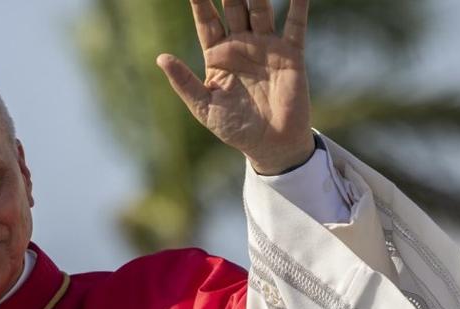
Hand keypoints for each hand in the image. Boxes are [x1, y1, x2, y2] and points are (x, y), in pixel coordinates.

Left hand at [158, 0, 314, 174]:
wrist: (270, 145)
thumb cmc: (233, 127)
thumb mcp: (203, 106)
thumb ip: (184, 82)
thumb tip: (161, 58)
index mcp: (217, 55)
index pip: (206, 20)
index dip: (199, 1)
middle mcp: (241, 45)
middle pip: (233, 7)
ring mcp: (266, 47)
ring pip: (261, 10)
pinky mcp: (290, 55)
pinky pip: (295, 25)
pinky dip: (298, 6)